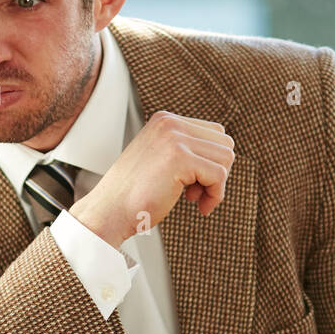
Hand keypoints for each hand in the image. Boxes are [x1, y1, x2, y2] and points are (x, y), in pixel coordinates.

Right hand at [69, 110, 234, 247]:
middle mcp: (170, 123)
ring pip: (226, 157)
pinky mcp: (180, 158)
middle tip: (197, 193)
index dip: (211, 161)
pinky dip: (215, 195)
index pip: (213, 132)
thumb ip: (184, 150)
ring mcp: (174, 138)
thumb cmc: (132, 195)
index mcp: (165, 121)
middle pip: (224, 142)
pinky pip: (219, 175)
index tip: (195, 184)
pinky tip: (199, 207)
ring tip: (196, 199)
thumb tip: (224, 155)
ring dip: (217, 184)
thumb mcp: (159, 160)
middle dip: (218, 171)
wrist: (109, 212)